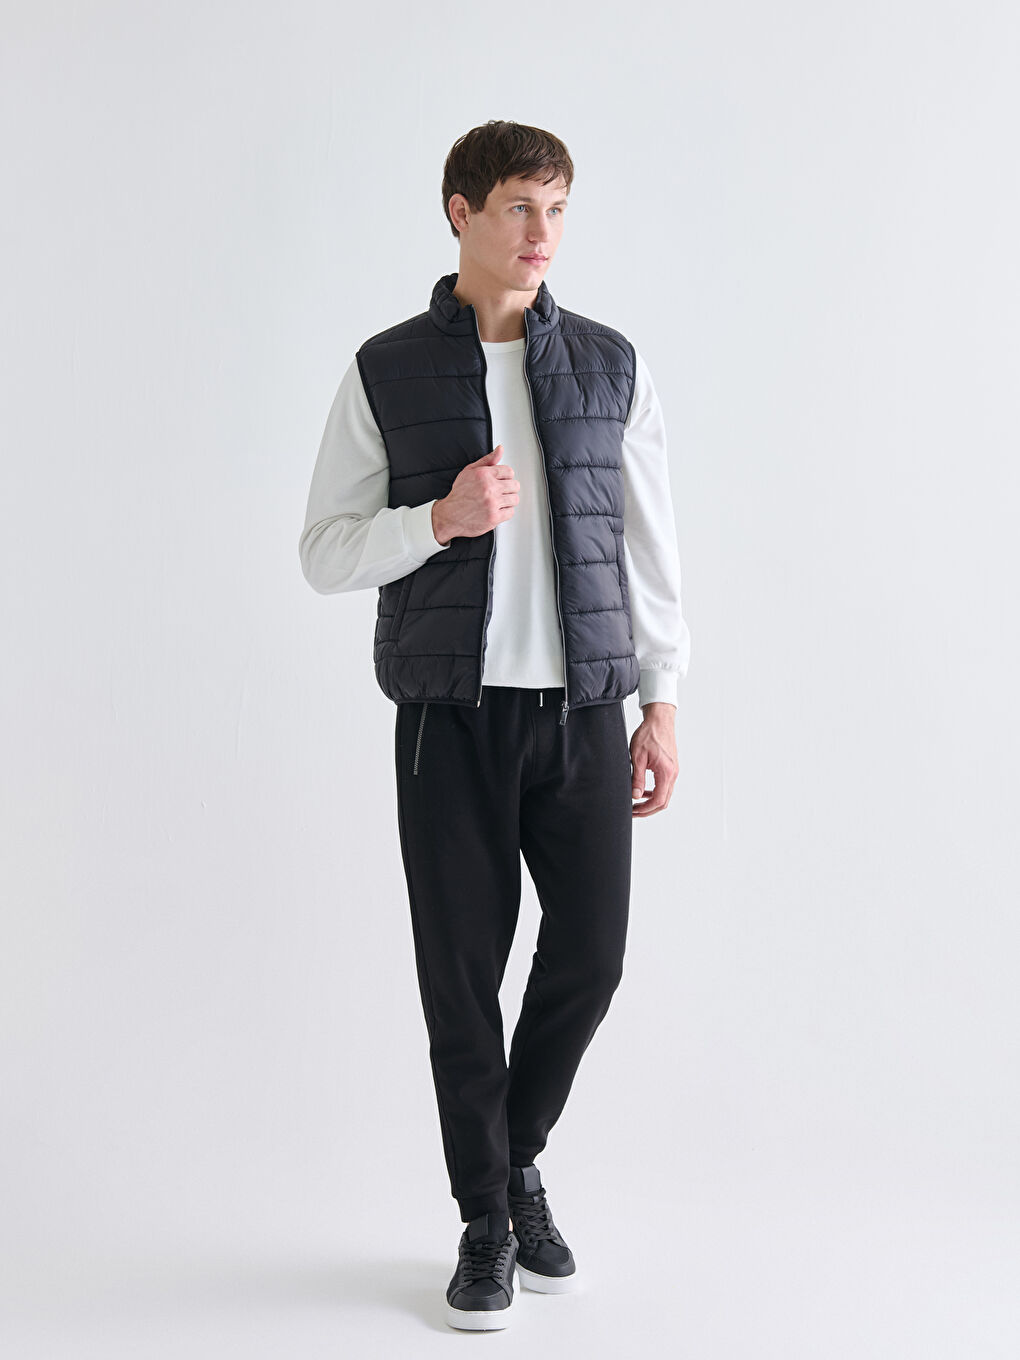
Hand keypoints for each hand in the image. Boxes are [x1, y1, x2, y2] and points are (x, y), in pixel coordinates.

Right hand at [432, 445, 518, 543]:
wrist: (450, 516)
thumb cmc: (459, 494)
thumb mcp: (470, 471)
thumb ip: (488, 460)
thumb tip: (500, 449)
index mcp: (484, 474)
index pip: (509, 471)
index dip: (506, 476)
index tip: (502, 481)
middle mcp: (489, 488)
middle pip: (514, 485)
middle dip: (509, 488)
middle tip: (500, 491)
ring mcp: (492, 503)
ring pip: (514, 499)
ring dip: (508, 500)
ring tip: (499, 500)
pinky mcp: (494, 517)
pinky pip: (511, 512)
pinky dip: (506, 512)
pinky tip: (497, 509)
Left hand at [630, 702, 677, 816]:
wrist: (659, 720)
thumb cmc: (649, 734)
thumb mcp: (637, 757)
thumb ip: (637, 778)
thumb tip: (635, 796)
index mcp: (666, 772)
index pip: (658, 800)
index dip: (645, 809)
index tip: (633, 811)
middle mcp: (673, 774)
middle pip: (663, 802)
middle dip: (648, 810)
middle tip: (633, 811)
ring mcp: (673, 771)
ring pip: (665, 795)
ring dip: (651, 802)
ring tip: (636, 803)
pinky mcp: (671, 768)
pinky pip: (665, 786)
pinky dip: (655, 792)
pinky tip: (644, 791)